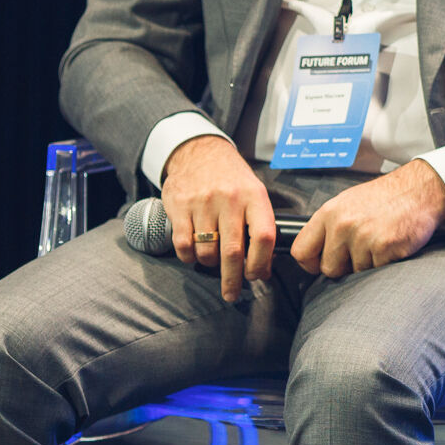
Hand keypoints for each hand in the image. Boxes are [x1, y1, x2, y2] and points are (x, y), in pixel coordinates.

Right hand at [159, 134, 274, 301]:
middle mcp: (230, 200)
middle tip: (232, 294)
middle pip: (233, 251)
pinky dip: (189, 257)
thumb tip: (265, 264)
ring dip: (210, 265)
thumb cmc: (232, 178)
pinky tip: (194, 255)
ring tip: (213, 262)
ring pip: (207, 251)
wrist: (200, 150)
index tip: (257, 276)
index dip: (261, 263)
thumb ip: (259, 223)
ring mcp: (203, 203)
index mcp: (254, 196)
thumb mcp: (254, 191)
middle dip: (233, 279)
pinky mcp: (180, 207)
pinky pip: (183, 245)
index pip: (264, 237)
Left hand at [289, 158, 444, 278]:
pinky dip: (385, 264)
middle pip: (328, 268)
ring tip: (380, 242)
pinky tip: (392, 245)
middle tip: (361, 252)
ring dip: (368, 264)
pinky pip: (377, 271)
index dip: (311, 263)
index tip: (322, 263)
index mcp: (329, 212)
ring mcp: (364, 236)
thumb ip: (329, 226)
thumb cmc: (387, 197)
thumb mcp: (348, 203)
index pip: (301, 251)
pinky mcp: (385, 247)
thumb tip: (316, 252)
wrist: (421, 189)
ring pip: (355, 272)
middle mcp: (343, 224)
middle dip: (344, 267)